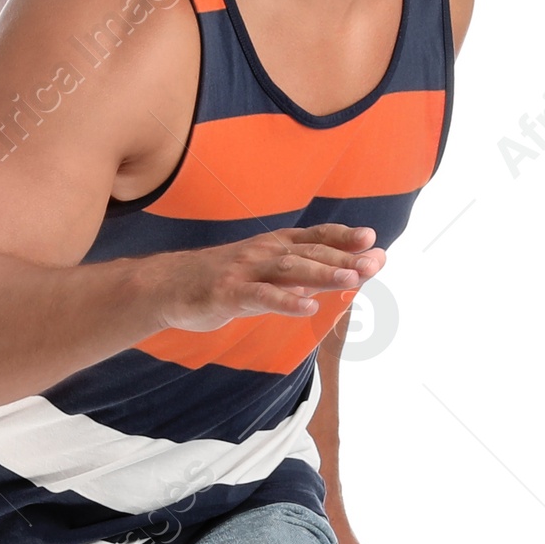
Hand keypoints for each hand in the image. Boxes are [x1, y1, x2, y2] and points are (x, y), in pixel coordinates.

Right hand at [154, 223, 385, 333]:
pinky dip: (287, 301)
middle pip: (310, 252)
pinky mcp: (229, 293)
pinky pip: (262, 296)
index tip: (372, 239)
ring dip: (323, 274)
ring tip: (352, 279)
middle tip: (375, 262)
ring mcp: (246, 271)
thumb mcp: (264, 273)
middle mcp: (263, 252)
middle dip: (344, 257)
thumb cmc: (223, 281)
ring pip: (290, 269)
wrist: (169, 286)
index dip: (343, 236)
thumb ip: (299, 274)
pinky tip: (309, 307)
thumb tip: (341, 275)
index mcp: (273, 245)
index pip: (315, 236)